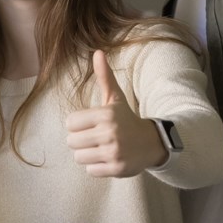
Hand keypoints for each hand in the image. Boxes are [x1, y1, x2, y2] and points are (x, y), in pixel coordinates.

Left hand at [65, 50, 166, 176]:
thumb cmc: (126, 119)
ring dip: (88, 154)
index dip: (78, 125)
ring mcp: (114, 152)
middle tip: (97, 138)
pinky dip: (97, 167)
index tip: (91, 124)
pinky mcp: (117, 169)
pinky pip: (90, 170)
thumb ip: (104, 77)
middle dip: (81, 141)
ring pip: (79, 157)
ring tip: (102, 148)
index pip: (70, 123)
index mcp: (106, 114)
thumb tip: (98, 52)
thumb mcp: (115, 98)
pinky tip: (109, 159)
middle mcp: (110, 133)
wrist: (152, 143)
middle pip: (72, 141)